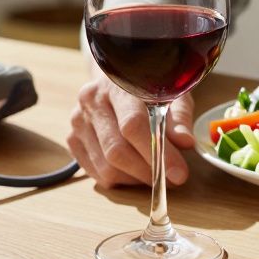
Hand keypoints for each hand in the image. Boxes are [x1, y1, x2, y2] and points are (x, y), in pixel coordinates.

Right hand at [67, 78, 196, 188]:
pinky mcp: (73, 139)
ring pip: (106, 167)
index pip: (132, 125)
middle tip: (170, 178)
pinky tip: (136, 169)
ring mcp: (78, 121)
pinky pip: (97, 174)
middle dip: (148, 171)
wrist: (119, 79)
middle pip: (116, 151)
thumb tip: (186, 143)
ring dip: (135, 178)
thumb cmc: (150, 87)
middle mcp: (91, 101)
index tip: (179, 173)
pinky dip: (121, 180)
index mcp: (117, 85)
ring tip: (154, 171)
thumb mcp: (173, 93)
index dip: (157, 153)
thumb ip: (179, 117)